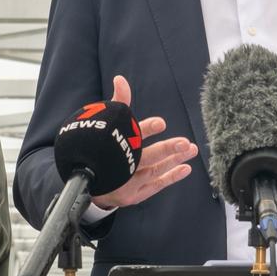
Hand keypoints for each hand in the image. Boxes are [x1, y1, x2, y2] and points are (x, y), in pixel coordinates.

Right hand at [91, 75, 198, 209]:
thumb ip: (119, 103)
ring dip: (173, 161)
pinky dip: (170, 178)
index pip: (129, 137)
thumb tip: (121, 79)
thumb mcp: (109, 125)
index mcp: (112, 149)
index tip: (161, 123)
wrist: (86, 180)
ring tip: (190, 149)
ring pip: (153, 171)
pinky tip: (185, 168)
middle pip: (145, 158)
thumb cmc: (102, 147)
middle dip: (165, 150)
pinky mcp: (132, 196)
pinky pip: (154, 186)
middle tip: (184, 143)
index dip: (145, 130)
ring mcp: (126, 184)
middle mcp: (118, 168)